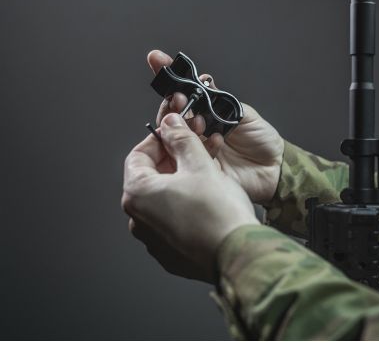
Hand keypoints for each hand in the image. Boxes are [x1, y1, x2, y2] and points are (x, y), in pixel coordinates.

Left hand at [122, 113, 258, 282]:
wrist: (240, 253)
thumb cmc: (218, 210)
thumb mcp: (200, 164)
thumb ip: (181, 138)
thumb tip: (171, 122)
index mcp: (138, 194)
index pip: (137, 156)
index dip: (159, 139)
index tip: (177, 133)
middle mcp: (138, 220)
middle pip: (150, 179)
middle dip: (172, 161)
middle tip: (195, 152)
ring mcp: (154, 241)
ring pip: (163, 202)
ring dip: (180, 184)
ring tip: (206, 176)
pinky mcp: (171, 255)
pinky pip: (173, 223)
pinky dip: (186, 208)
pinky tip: (208, 203)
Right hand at [147, 50, 283, 203]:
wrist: (274, 167)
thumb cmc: (261, 140)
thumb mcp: (243, 112)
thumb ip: (219, 99)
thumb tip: (203, 80)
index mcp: (205, 113)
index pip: (181, 93)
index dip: (169, 77)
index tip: (157, 60)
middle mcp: (196, 130)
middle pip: (170, 113)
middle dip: (172, 102)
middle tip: (179, 98)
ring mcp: (194, 149)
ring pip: (174, 133)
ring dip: (183, 123)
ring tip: (199, 121)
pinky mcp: (198, 168)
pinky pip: (188, 155)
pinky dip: (198, 145)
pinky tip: (213, 140)